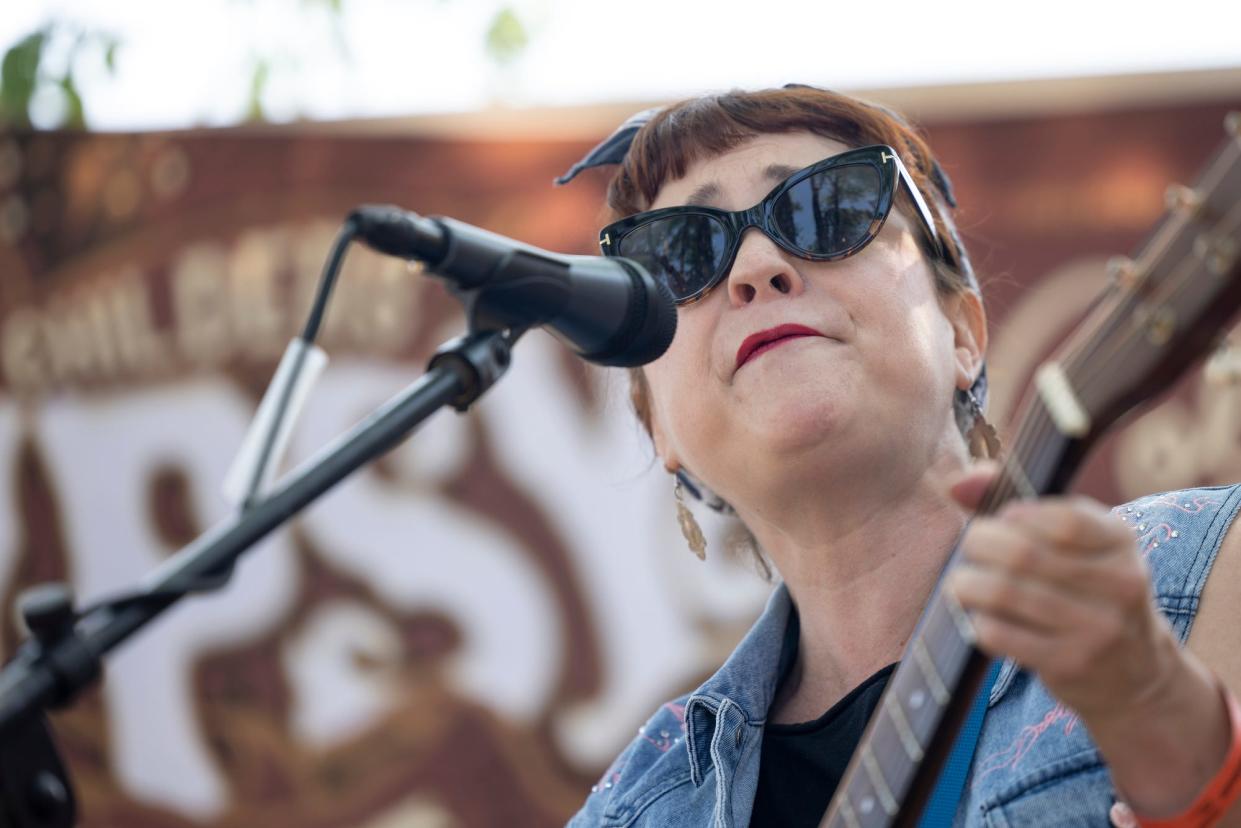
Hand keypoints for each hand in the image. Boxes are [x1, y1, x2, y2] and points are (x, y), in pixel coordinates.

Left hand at [945, 463, 1180, 725]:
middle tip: (970, 547)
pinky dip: (977, 621)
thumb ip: (1019, 506)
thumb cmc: (1087, 592)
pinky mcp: (1069, 664)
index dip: (1017, 515)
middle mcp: (1119, 584)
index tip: (1001, 519)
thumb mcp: (1077, 545)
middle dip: (980, 543)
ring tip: (962, 582)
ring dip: (968, 583)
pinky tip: (979, 617)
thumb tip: (956, 484)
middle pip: (1024, 554)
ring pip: (1005, 592)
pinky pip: (999, 633)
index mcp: (1121, 542)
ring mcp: (1097, 628)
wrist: (1136, 674)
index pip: (1064, 519)